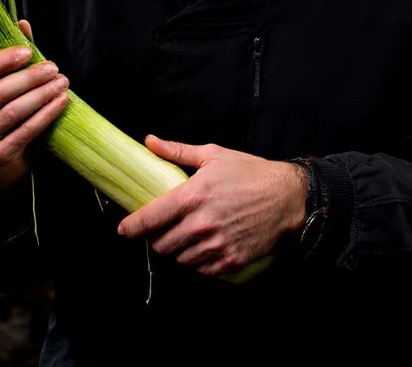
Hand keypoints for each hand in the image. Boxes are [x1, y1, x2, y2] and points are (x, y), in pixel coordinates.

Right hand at [0, 19, 68, 190]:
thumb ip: (6, 56)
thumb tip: (22, 24)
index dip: (0, 60)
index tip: (27, 52)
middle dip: (29, 77)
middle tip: (54, 67)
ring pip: (13, 112)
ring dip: (42, 94)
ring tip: (62, 82)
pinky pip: (27, 131)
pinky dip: (47, 114)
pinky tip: (62, 101)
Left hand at [117, 136, 307, 275]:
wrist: (286, 196)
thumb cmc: (249, 172)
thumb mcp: (213, 155)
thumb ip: (177, 151)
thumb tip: (149, 142)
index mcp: (192, 196)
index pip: (149, 219)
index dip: (131, 227)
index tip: (124, 229)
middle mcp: (201, 223)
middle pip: (161, 245)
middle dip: (159, 238)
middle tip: (167, 228)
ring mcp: (216, 245)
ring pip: (179, 259)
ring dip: (179, 250)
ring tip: (189, 236)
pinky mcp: (230, 260)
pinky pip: (201, 270)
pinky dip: (198, 262)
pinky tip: (205, 246)